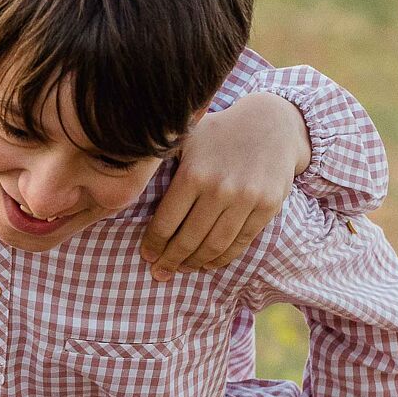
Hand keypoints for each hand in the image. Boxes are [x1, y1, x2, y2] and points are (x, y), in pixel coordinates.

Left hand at [142, 92, 310, 281]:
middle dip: (171, 260)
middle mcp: (220, 188)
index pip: (166, 222)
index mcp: (194, 173)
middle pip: (189, 239)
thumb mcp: (186, 136)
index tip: (147, 255)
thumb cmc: (219, 132)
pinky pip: (240, 242)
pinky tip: (209, 263)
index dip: (154, 244)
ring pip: (215, 246)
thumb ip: (161, 160)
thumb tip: (125, 179)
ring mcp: (247, 200)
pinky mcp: (268, 207)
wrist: (272, 124)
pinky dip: (223, 258)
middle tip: (160, 272)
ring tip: (183, 269)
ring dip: (195, 263)